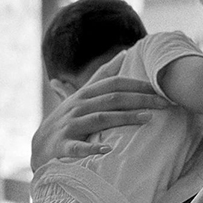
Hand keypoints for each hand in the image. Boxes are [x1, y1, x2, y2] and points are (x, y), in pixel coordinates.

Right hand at [32, 53, 168, 170]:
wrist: (39, 146)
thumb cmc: (67, 119)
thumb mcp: (83, 94)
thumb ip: (103, 75)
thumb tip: (124, 53)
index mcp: (85, 94)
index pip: (113, 83)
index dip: (137, 84)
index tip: (160, 88)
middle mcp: (78, 106)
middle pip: (112, 99)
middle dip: (140, 99)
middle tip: (164, 104)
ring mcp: (69, 125)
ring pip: (100, 119)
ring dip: (125, 118)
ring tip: (148, 119)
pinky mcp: (62, 145)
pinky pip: (78, 147)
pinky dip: (92, 149)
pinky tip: (109, 149)